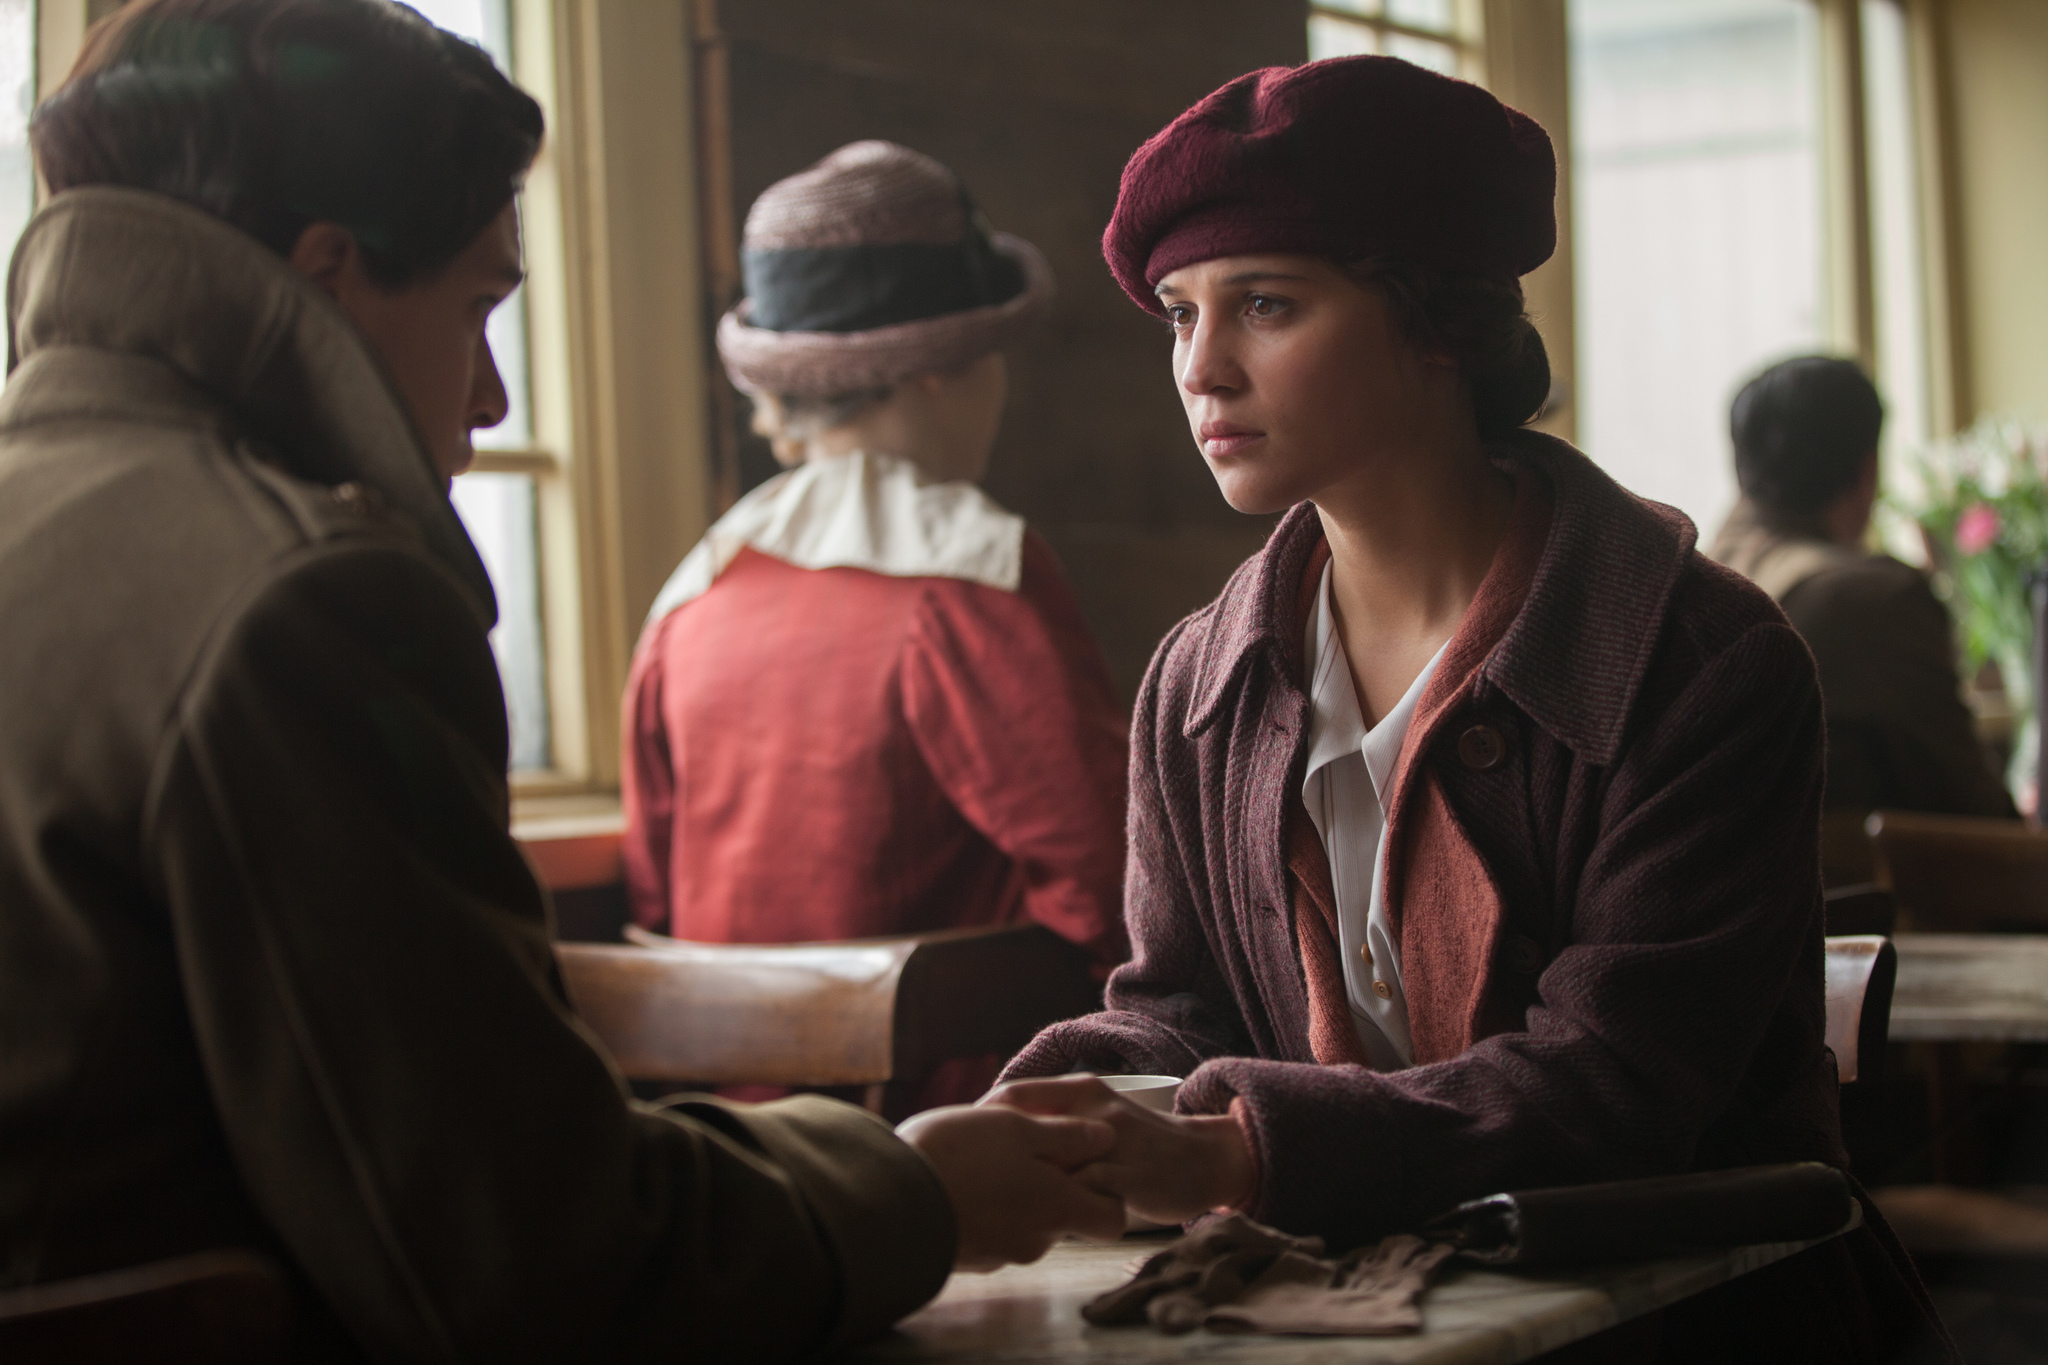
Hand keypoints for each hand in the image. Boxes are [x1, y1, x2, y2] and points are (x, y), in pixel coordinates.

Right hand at [896, 1103, 1125, 1271]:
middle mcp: (1035, 1239)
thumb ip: (1066, 1134)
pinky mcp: (969, 1257)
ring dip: (1013, 1191)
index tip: (1082, 1159)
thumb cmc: (957, 1155)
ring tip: (979, 1155)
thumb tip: (1106, 1138)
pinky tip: (959, 1178)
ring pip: (1025, 1220)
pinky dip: (985, 1206)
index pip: (1112, 1219)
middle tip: (1016, 1143)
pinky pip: (992, 1229)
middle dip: (1050, 1182)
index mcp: (1057, 1206)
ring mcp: (1000, 1253)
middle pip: (1065, 1215)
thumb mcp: (1016, 1126)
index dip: (1106, 1190)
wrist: (886, 1201)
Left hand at [981, 1075, 1257, 1225]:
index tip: (959, 1149)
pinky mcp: (1127, 1177)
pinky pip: (1081, 1196)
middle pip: (1021, 1127)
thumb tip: (990, 1138)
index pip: (1012, 1094)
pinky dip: (1056, 1212)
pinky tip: (1041, 1228)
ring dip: (1021, 1189)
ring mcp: (1111, 1144)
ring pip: (1048, 1164)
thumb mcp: (1094, 1117)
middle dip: (991, 1158)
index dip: (979, 1122)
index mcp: (1080, 1090)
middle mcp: (1092, 1110)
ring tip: (998, 1212)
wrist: (1203, 1159)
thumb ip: (1053, 1120)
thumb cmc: (1138, 1144)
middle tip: (970, 1185)